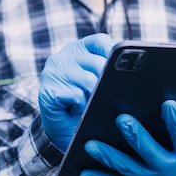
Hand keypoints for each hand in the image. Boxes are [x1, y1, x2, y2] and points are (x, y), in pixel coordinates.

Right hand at [39, 33, 113, 150]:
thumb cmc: (86, 107)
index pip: (101, 42)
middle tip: (100, 97)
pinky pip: (76, 96)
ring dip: (93, 97)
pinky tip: (74, 109)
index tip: (121, 71)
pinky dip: (80, 106)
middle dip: (106, 83)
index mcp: (77, 49)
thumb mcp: (100, 83)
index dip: (114, 55)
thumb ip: (110, 70)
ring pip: (88, 80)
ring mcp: (52, 72)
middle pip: (98, 63)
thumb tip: (128, 72)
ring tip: (86, 104)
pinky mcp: (47, 90)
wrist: (65, 133)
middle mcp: (63, 56)